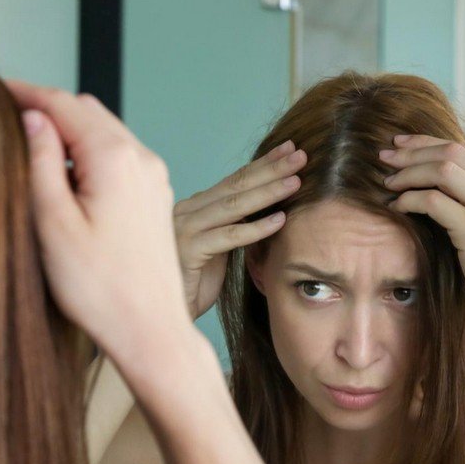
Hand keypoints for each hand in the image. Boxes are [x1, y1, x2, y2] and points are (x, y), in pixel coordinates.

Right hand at [7, 82, 191, 361]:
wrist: (149, 327)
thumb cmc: (98, 287)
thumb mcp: (53, 223)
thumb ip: (41, 162)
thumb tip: (33, 117)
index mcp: (114, 158)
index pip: (63, 104)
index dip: (26, 92)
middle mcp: (141, 159)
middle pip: (88, 110)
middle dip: (48, 107)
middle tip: (7, 114)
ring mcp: (153, 177)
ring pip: (106, 132)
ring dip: (70, 130)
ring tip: (32, 146)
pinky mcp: (155, 197)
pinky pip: (120, 156)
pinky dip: (91, 152)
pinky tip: (68, 176)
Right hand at [174, 141, 305, 318]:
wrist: (163, 313)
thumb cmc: (193, 284)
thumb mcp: (218, 248)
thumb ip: (232, 225)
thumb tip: (264, 208)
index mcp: (194, 207)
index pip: (233, 180)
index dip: (262, 164)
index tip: (290, 150)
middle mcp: (187, 211)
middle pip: (235, 185)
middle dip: (270, 169)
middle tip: (301, 156)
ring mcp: (185, 229)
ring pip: (233, 206)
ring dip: (268, 192)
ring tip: (296, 181)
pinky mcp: (188, 251)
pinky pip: (228, 236)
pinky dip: (256, 228)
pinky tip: (279, 220)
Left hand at [381, 134, 464, 331]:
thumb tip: (429, 179)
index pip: (460, 148)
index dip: (424, 142)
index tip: (398, 144)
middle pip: (449, 153)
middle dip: (411, 152)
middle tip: (384, 158)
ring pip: (441, 171)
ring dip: (408, 174)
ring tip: (388, 184)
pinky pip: (433, 201)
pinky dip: (409, 199)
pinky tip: (396, 206)